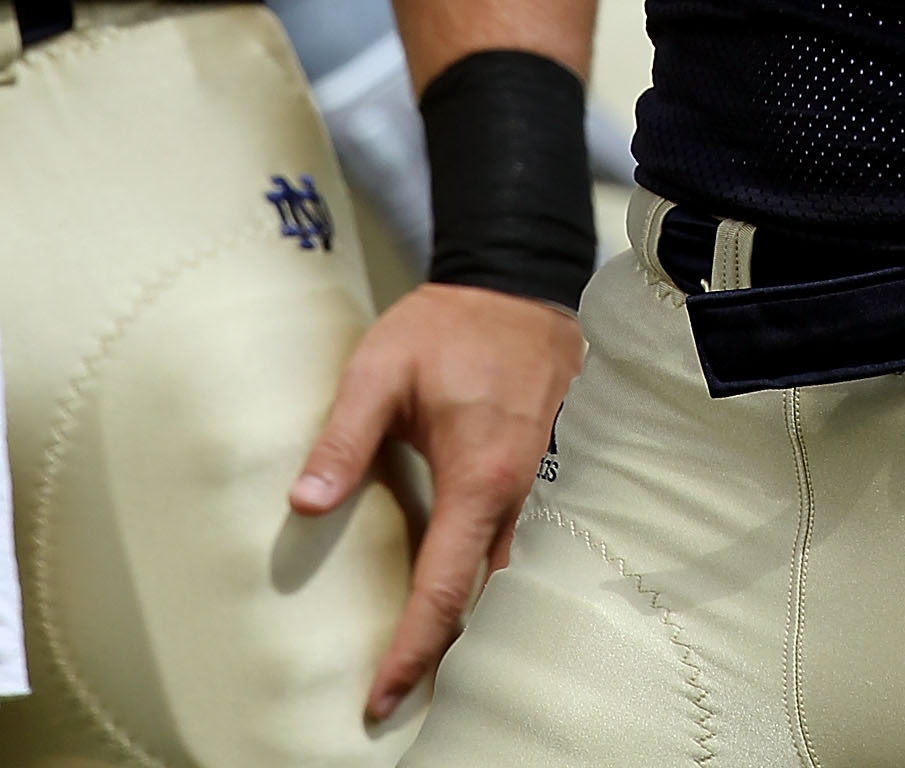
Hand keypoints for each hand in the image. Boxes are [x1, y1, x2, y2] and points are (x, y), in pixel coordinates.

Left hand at [292, 282, 584, 722]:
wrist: (517, 282)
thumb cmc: (451, 323)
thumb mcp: (381, 368)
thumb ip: (344, 437)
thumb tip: (306, 503)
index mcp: (476, 477)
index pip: (442, 589)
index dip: (411, 650)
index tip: (380, 697)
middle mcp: (508, 493)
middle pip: (471, 597)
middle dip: (433, 652)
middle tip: (388, 694)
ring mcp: (523, 483)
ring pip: (488, 573)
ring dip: (452, 616)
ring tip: (409, 654)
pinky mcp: (523, 469)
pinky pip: (495, 541)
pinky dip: (468, 577)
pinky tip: (440, 583)